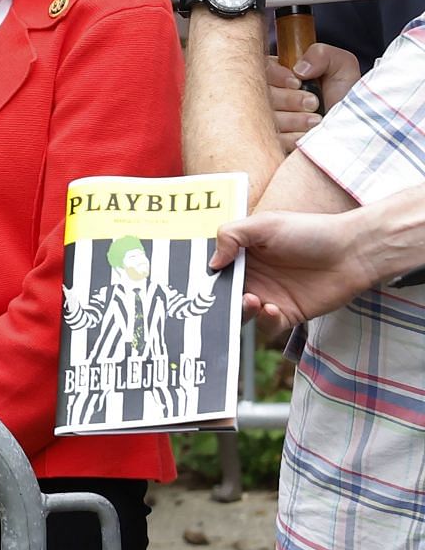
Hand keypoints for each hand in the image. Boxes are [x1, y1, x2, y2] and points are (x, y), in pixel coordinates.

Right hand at [210, 209, 376, 325]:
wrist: (352, 252)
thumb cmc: (309, 232)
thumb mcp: (264, 224)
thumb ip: (231, 236)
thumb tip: (212, 264)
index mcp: (244, 255)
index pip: (217, 271)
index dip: (206, 278)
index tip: (197, 284)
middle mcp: (254, 277)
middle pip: (225, 295)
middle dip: (218, 300)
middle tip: (217, 299)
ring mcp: (270, 297)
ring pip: (242, 313)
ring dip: (241, 311)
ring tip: (250, 300)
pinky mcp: (288, 315)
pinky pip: (268, 326)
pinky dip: (265, 320)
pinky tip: (271, 308)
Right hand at [266, 44, 359, 150]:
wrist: (356, 128)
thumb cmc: (347, 97)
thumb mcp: (342, 66)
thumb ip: (321, 54)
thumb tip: (298, 70)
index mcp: (279, 74)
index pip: (260, 69)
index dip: (276, 76)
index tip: (298, 82)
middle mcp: (269, 95)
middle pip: (259, 94)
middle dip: (288, 99)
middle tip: (313, 102)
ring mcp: (269, 120)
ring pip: (265, 118)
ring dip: (293, 119)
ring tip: (316, 120)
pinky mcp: (274, 142)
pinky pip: (273, 139)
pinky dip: (292, 137)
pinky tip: (308, 135)